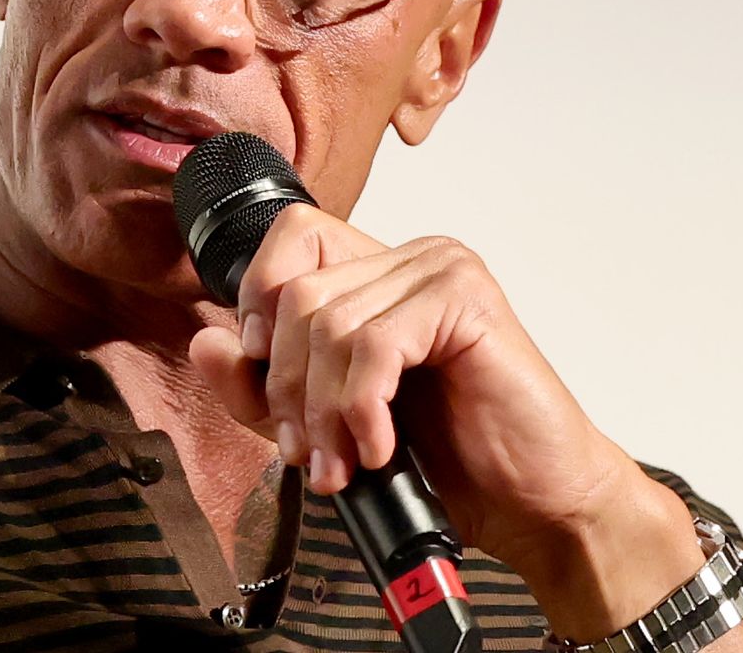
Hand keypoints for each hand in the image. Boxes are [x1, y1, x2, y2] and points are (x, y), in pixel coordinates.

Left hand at [186, 206, 704, 639]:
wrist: (535, 505)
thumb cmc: (453, 463)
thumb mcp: (330, 427)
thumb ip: (264, 388)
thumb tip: (207, 341)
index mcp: (380, 275)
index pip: (290, 237)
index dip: (259, 305)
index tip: (271, 387)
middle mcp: (412, 259)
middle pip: (298, 294)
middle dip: (289, 388)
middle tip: (312, 452)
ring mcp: (443, 271)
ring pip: (329, 323)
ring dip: (325, 411)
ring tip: (344, 463)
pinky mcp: (467, 300)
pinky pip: (375, 344)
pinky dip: (362, 409)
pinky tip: (380, 448)